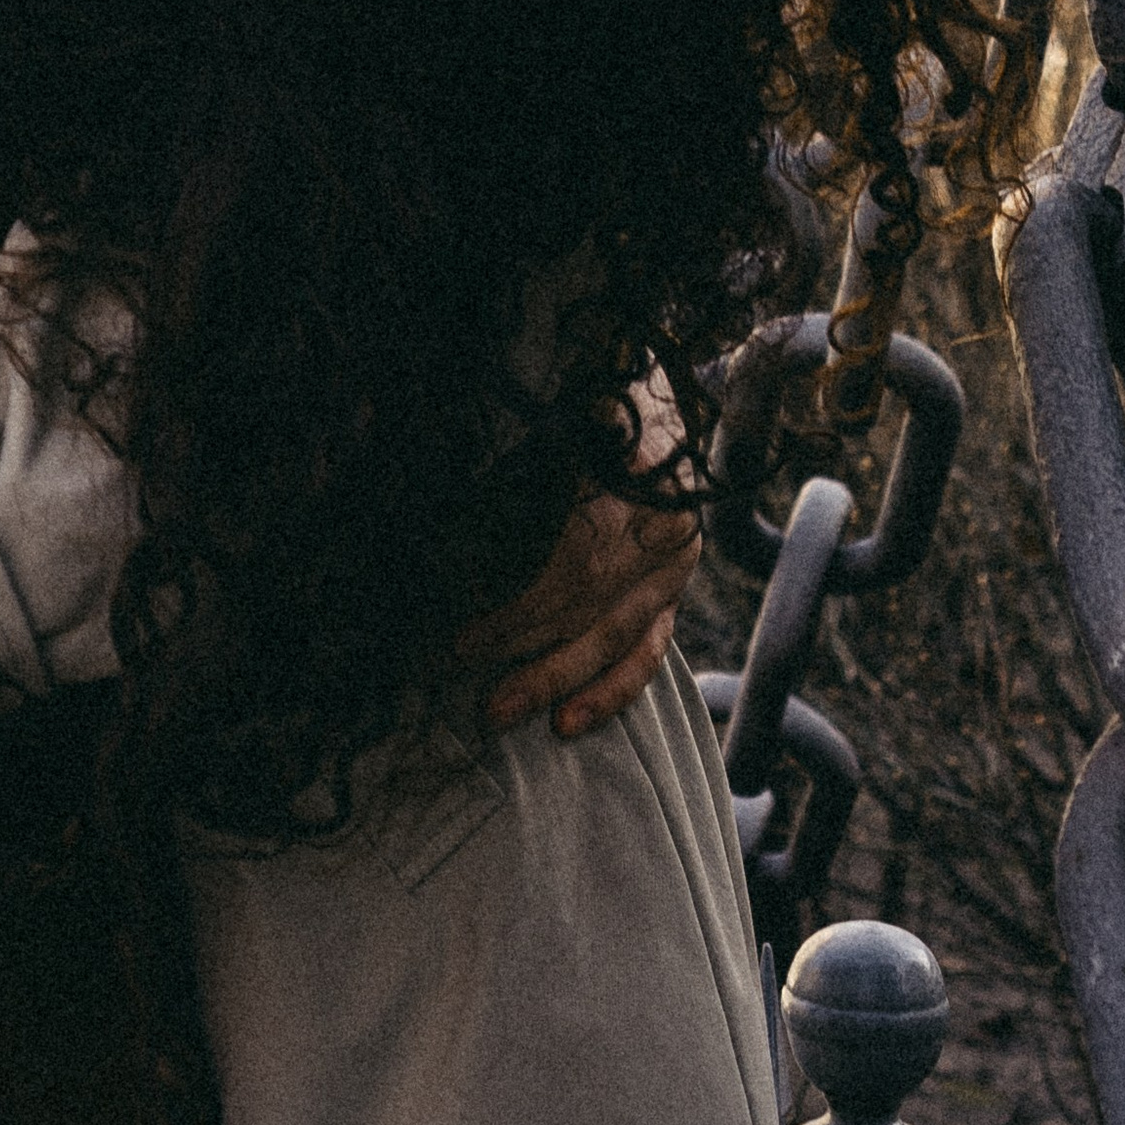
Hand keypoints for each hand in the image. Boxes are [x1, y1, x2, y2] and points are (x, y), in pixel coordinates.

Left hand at [459, 376, 702, 740]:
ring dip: (549, 675)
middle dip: (514, 635)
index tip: (461, 615)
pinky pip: (644, 655)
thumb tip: (450, 556)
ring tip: (497, 710)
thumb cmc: (586, 410)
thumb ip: (513, 488)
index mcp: (637, 472)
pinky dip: (606, 692)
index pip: (573, 552)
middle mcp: (663, 525)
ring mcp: (674, 566)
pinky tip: (566, 721)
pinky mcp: (673, 595)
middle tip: (450, 660)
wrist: (648, 402)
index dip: (516, 592)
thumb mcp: (553, 430)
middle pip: (585, 596)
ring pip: (610, 635)